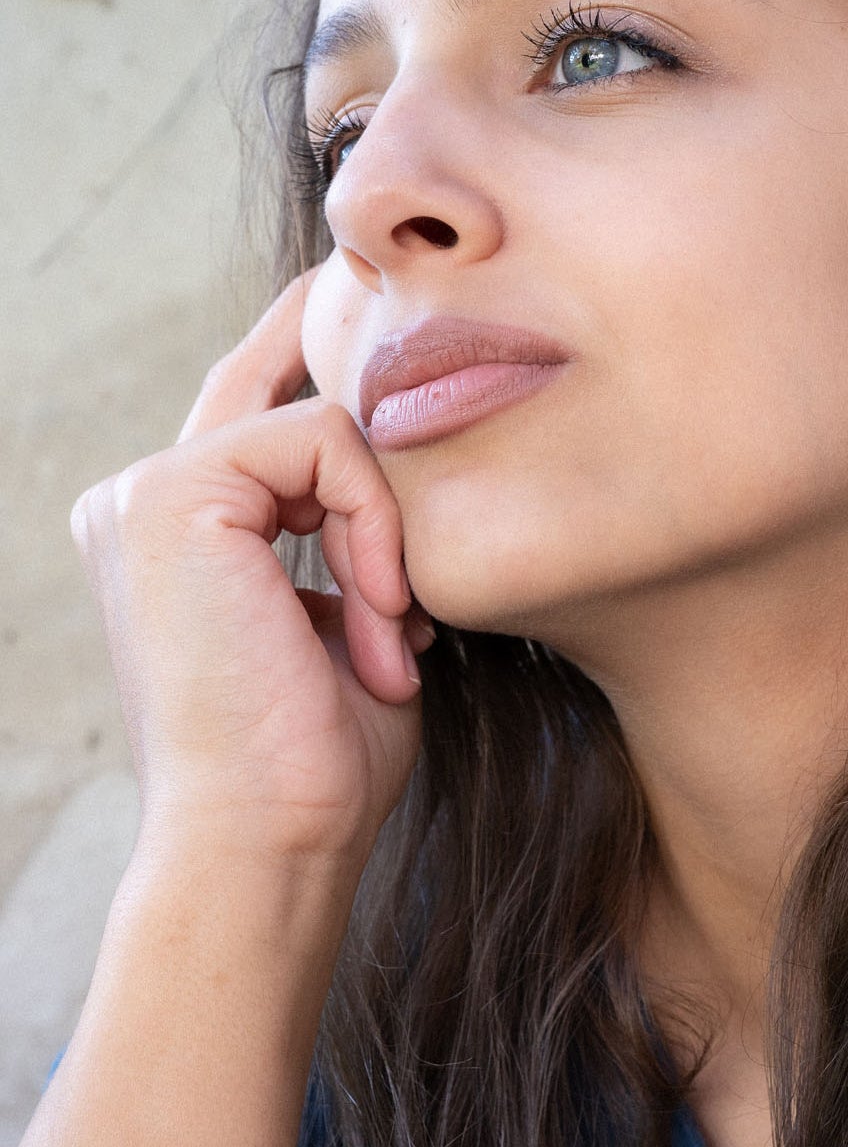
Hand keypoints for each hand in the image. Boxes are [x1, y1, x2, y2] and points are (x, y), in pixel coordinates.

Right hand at [70, 266, 434, 873]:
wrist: (269, 842)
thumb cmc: (315, 762)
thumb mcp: (347, 630)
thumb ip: (355, 550)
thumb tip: (407, 494)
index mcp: (173, 536)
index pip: (253, 411)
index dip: (309, 354)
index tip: (360, 304)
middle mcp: (141, 499)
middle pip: (279, 392)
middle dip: (368, 439)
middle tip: (401, 540)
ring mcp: (147, 490)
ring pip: (323, 424)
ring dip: (383, 529)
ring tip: (388, 629)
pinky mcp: (173, 492)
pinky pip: (322, 440)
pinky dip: (372, 523)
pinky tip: (377, 608)